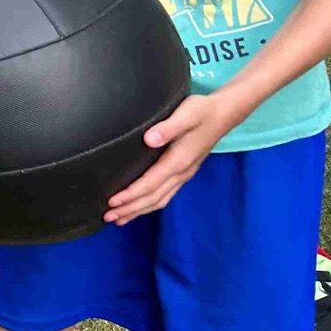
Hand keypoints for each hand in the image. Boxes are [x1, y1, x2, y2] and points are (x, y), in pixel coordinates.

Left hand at [104, 94, 244, 225]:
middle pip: (153, 198)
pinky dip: (149, 204)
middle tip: (107, 217)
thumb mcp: (186, 114)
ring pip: (159, 200)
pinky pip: (165, 194)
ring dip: (138, 210)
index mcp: (179, 161)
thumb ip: (168, 127)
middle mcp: (181, 172)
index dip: (131, 195)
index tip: (112, 202)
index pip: (150, 184)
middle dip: (130, 209)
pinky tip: (139, 206)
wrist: (223, 114)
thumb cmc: (202, 111)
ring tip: (119, 218)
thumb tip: (149, 140)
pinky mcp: (183, 172)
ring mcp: (184, 174)